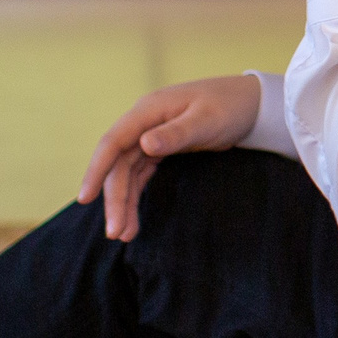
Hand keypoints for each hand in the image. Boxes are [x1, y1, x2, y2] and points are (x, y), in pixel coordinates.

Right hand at [76, 75, 263, 240]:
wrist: (252, 103)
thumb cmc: (230, 106)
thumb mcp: (207, 120)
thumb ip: (177, 133)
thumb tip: (144, 145)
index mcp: (148, 110)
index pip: (113, 143)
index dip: (96, 170)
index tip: (85, 198)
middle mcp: (144, 123)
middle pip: (118, 164)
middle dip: (114, 199)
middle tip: (115, 233)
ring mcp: (151, 136)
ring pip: (127, 173)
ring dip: (123, 203)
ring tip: (124, 235)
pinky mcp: (161, 148)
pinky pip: (141, 175)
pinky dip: (136, 196)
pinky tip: (133, 219)